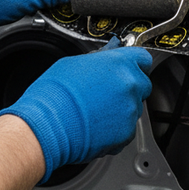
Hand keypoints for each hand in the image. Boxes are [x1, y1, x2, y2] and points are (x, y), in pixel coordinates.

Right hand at [0, 46, 152, 180]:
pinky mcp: (126, 133)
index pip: (143, 58)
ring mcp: (130, 110)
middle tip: (106, 92)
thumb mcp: (73, 63)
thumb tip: (107, 56)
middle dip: (127, 87)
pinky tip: (96, 125)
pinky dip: (116, 128)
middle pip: (141, 83)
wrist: (46, 127)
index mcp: (119, 63)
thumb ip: (99, 59)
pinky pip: (127, 128)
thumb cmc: (53, 95)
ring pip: (134, 107)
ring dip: (121, 108)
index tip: (127, 67)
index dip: (133, 63)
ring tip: (96, 110)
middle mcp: (129, 85)